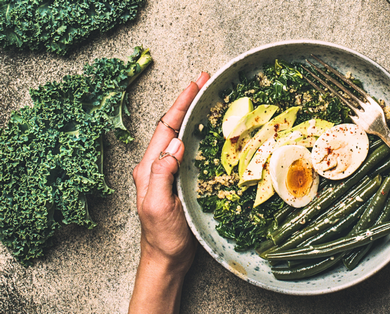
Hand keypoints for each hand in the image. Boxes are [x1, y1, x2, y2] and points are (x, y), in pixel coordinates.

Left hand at [129, 73, 209, 313]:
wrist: (166, 261)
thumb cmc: (163, 238)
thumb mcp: (159, 206)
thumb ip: (161, 174)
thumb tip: (175, 143)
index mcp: (149, 168)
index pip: (165, 128)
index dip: (180, 104)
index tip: (196, 84)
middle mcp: (155, 166)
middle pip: (171, 126)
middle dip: (187, 101)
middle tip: (205, 82)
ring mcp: (167, 174)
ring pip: (179, 136)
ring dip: (192, 115)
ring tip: (208, 98)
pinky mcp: (178, 182)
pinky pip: (188, 152)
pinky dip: (198, 135)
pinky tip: (209, 132)